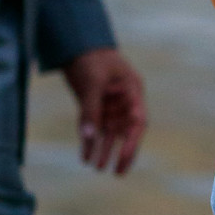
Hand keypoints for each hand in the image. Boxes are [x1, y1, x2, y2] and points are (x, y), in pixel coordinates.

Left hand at [63, 47, 146, 174]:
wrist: (77, 42)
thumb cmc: (91, 58)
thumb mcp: (92, 82)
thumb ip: (91, 109)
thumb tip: (89, 137)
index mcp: (132, 91)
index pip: (137, 121)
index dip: (133, 142)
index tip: (125, 158)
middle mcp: (123, 101)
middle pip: (126, 131)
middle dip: (123, 153)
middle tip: (118, 173)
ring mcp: (110, 104)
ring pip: (110, 133)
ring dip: (103, 150)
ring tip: (97, 169)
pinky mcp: (96, 106)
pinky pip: (94, 128)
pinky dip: (89, 142)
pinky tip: (85, 156)